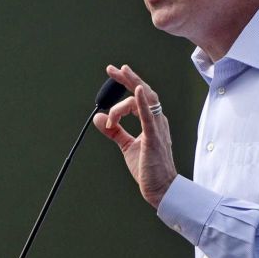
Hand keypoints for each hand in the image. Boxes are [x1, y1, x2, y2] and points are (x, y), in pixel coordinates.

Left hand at [93, 64, 177, 208]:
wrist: (160, 188)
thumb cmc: (148, 168)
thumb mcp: (127, 146)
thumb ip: (114, 131)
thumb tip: (98, 118)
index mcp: (152, 122)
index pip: (138, 99)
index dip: (124, 89)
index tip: (112, 77)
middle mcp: (157, 121)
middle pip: (144, 92)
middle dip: (128, 78)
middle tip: (113, 69)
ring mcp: (157, 128)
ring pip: (145, 99)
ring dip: (133, 84)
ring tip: (120, 72)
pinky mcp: (153, 138)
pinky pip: (148, 116)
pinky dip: (142, 102)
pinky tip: (137, 89)